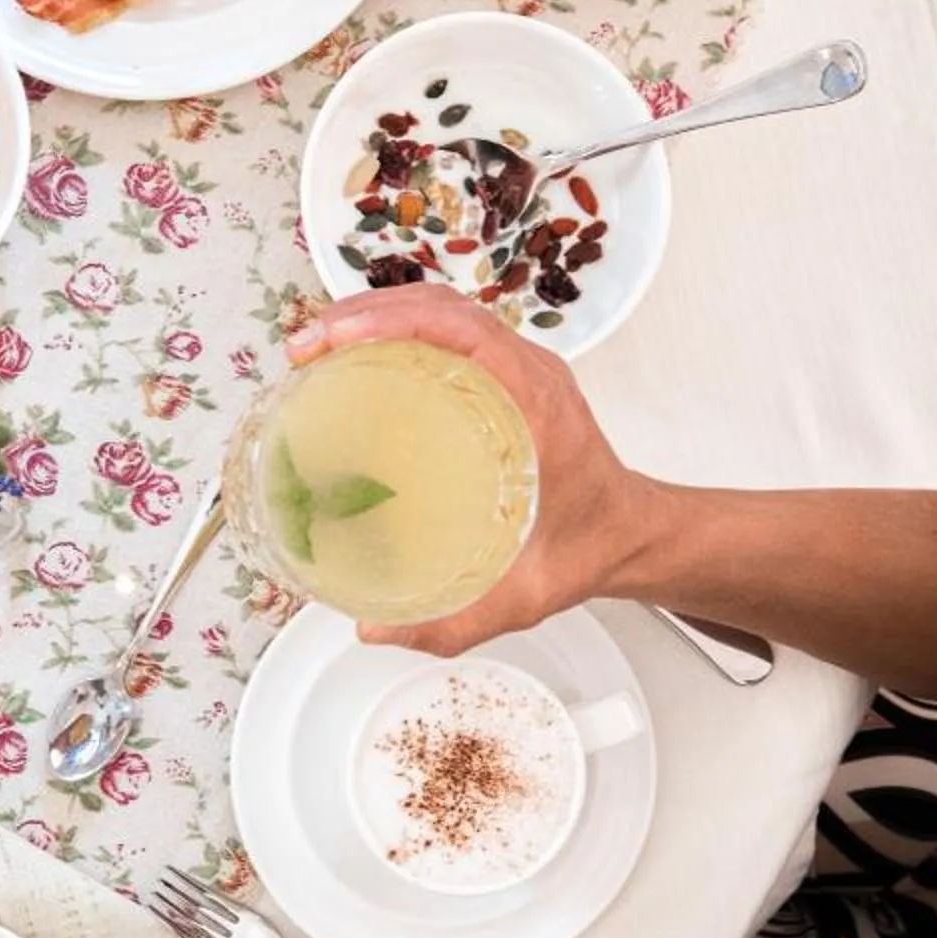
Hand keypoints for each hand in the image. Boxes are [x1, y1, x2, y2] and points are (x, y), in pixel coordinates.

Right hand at [291, 283, 665, 658]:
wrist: (629, 534)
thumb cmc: (589, 548)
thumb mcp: (526, 595)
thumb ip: (454, 623)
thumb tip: (374, 629)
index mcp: (538, 405)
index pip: (466, 332)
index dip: (396, 321)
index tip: (339, 338)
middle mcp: (529, 374)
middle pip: (442, 308)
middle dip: (365, 312)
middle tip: (307, 347)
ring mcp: (518, 368)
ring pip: (442, 311)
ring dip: (376, 314)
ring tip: (317, 345)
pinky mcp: (506, 374)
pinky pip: (448, 331)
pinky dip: (396, 329)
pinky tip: (355, 359)